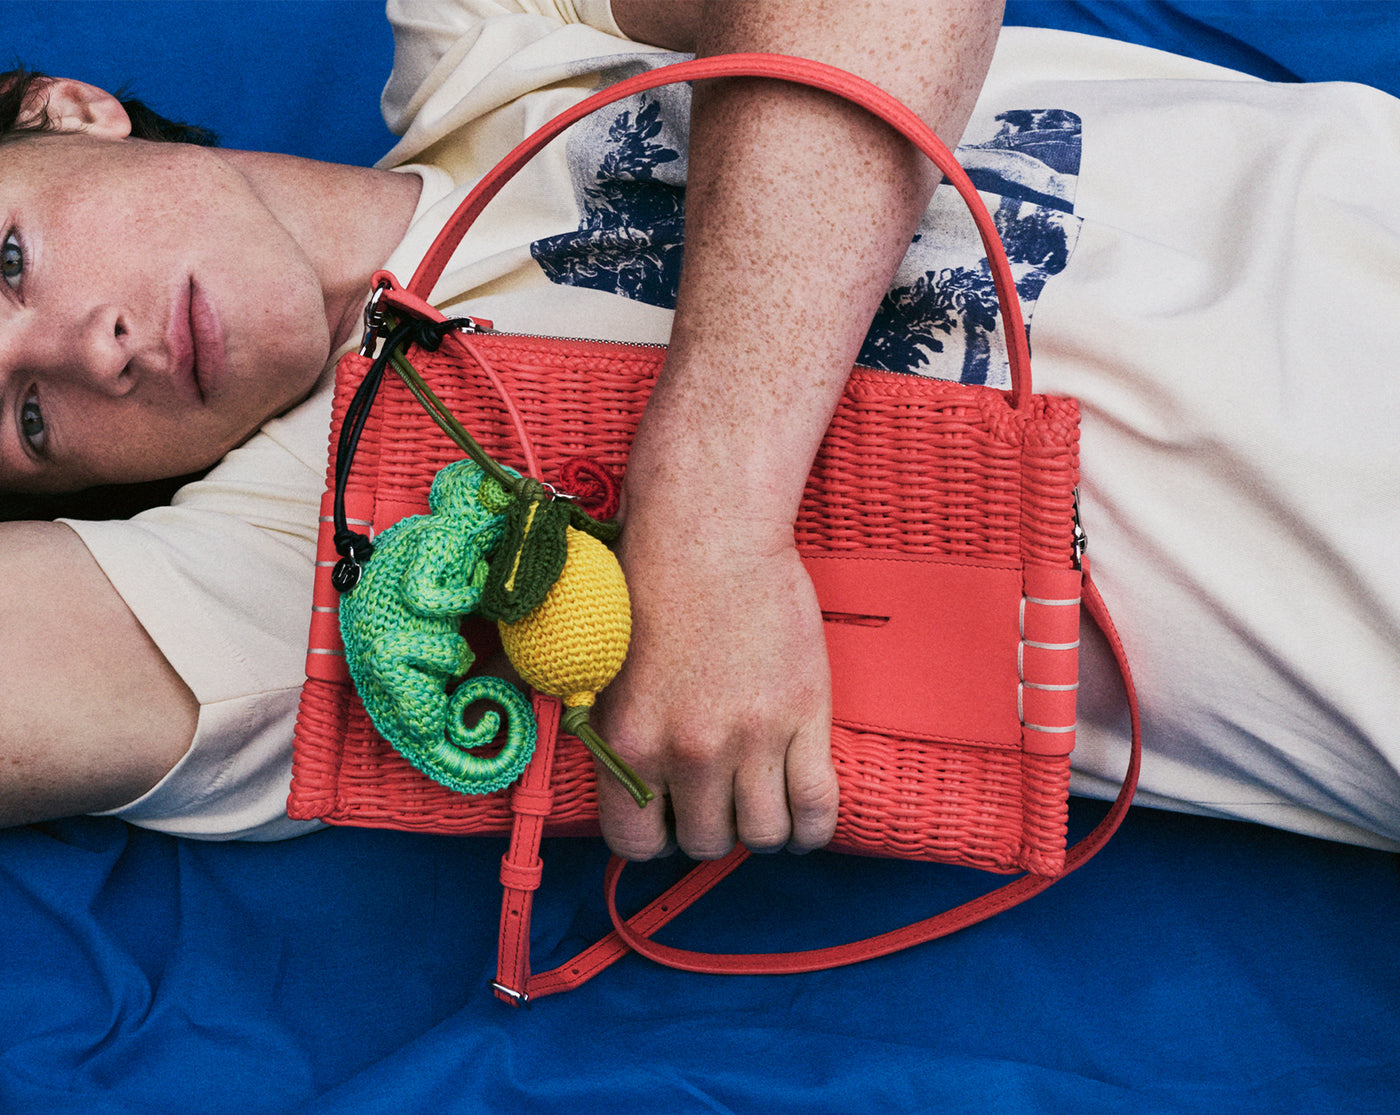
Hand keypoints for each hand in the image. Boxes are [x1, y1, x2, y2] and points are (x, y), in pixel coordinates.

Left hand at [593, 516, 838, 860]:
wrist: (711, 532)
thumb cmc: (651, 589)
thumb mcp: (604, 671)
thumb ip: (607, 738)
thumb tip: (608, 786)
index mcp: (629, 742)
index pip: (635, 843)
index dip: (654, 835)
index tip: (667, 816)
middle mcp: (689, 751)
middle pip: (705, 842)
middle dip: (709, 826)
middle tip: (716, 795)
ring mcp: (752, 737)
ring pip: (763, 835)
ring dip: (761, 827)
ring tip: (759, 798)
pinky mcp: (805, 717)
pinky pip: (818, 807)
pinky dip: (813, 825)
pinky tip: (803, 812)